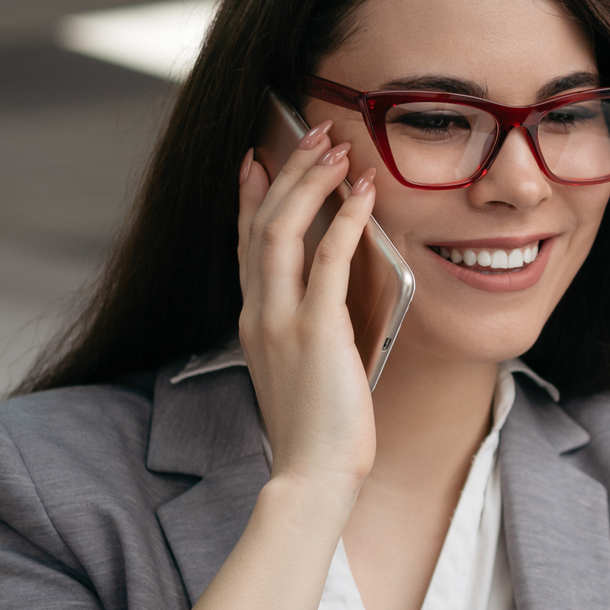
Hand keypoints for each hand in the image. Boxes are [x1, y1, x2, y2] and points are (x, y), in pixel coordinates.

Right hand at [235, 126, 378, 494]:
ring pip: (283, 229)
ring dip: (310, 181)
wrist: (313, 476)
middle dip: (287, 171)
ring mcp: (281, 320)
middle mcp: (259, 312)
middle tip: (312, 133)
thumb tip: (332, 300)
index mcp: (254, 321)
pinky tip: (363, 195)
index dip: (252, 197)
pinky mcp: (314, 331)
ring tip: (336, 147)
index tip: (257, 159)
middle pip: (261, 223)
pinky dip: (344, 221)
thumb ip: (310, 330)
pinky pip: (326, 260)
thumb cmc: (320, 430)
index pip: (246, 244)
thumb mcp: (306, 369)